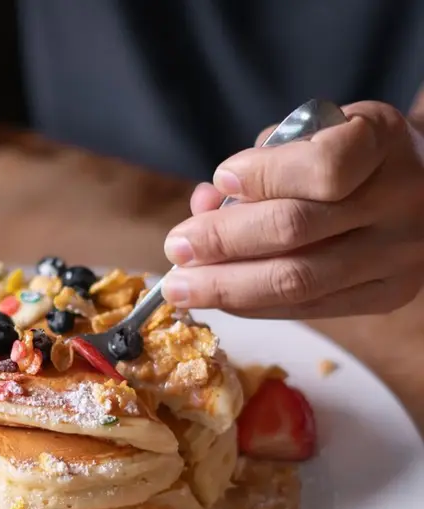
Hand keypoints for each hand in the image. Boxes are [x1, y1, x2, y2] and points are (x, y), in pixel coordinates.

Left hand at [162, 101, 423, 317]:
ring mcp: (396, 256)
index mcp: (383, 143)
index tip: (221, 179)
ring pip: (297, 281)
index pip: (325, 166)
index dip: (264, 176)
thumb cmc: (352, 155)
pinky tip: (217, 297)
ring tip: (180, 287)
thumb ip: (264, 163)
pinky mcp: (384, 296)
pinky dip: (251, 305)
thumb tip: (204, 203)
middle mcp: (399, 201)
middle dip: (222, 242)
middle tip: (175, 248)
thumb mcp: (317, 134)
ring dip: (225, 285)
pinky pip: (305, 308)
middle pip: (296, 230)